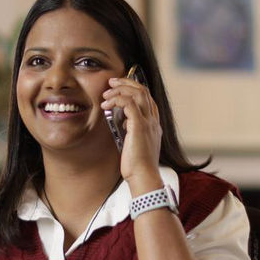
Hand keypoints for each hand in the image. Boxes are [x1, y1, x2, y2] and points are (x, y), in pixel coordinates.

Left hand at [103, 74, 162, 191]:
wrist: (143, 177)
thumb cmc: (137, 166)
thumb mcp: (136, 144)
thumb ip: (132, 131)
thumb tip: (123, 123)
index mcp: (154, 124)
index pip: (147, 98)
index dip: (133, 88)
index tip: (118, 87)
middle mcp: (153, 120)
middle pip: (143, 91)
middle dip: (126, 82)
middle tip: (111, 82)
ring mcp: (148, 122)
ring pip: (138, 93)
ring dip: (120, 89)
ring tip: (106, 93)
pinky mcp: (139, 126)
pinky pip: (129, 103)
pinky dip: (116, 99)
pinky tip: (106, 105)